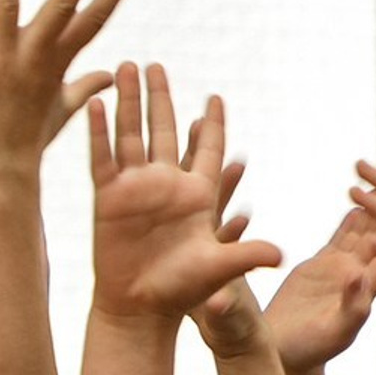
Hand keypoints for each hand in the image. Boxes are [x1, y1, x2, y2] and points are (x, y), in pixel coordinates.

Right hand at [88, 65, 281, 324]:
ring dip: (129, 102)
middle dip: (161, 98)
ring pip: (131, 134)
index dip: (212, 125)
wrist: (142, 308)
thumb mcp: (218, 269)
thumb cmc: (182, 291)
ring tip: (127, 67)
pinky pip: (102, 157)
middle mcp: (166, 185)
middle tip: (158, 65)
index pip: (207, 150)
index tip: (215, 97)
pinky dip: (99, 130)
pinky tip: (96, 103)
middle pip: (164, 130)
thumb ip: (245, 254)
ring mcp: (135, 188)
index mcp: (197, 195)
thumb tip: (279, 254)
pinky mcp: (108, 197)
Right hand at [264, 208, 375, 373]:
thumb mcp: (334, 332)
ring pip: (364, 233)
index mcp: (369, 292)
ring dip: (374, 210)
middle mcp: (360, 278)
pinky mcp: (321, 266)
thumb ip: (351, 306)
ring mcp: (342, 270)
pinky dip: (350, 221)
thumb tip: (361, 276)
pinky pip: (340, 237)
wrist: (283, 353)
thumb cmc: (309, 351)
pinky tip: (358, 202)